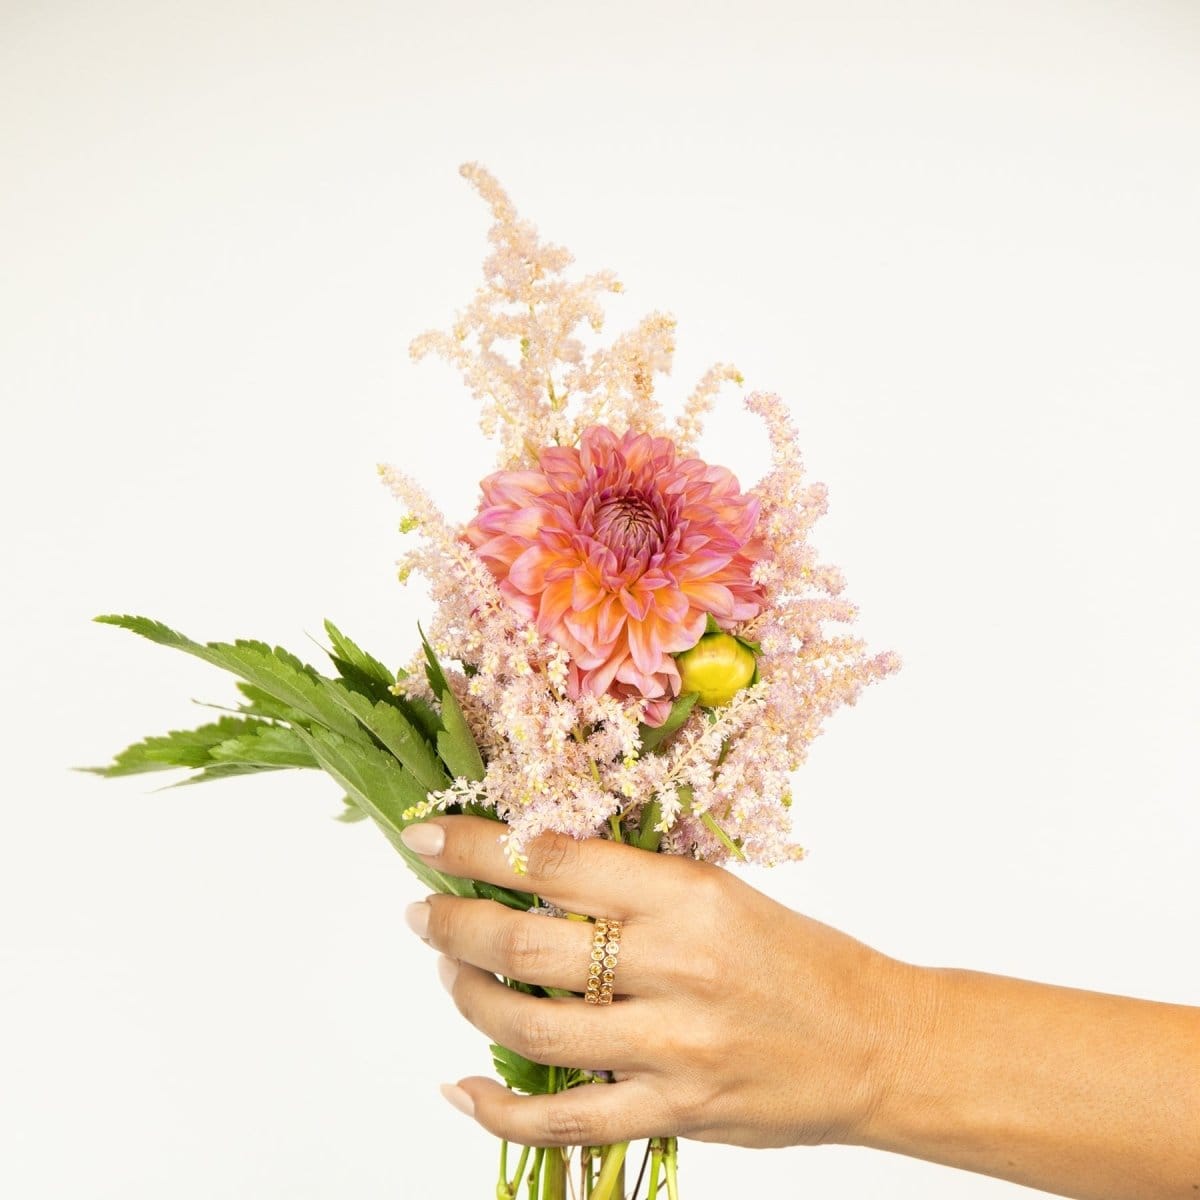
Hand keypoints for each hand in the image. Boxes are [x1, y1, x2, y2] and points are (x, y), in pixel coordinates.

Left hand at [400, 815, 913, 1149]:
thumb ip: (631, 886)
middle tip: (426, 912)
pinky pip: (563, 1121)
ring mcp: (671, 1049)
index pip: (554, 860)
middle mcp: (674, 967)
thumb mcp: (719, 891)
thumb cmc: (797, 957)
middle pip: (525, 946)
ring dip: (468, 997)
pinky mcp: (673, 1112)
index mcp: (686, 895)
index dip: (476, 846)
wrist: (876, 1041)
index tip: (428, 835)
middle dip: (454, 925)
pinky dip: (497, 1110)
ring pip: (530, 1029)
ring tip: (450, 975)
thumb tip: (532, 870)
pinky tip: (463, 1087)